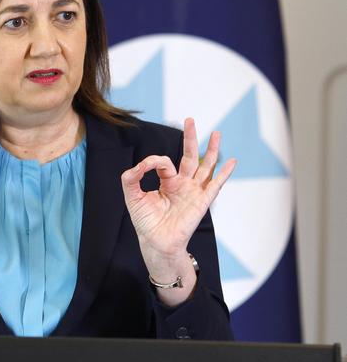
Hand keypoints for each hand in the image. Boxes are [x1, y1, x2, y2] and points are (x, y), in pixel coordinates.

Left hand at [121, 118, 235, 263]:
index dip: (153, 160)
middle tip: (190, 119)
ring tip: (217, 133)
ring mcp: (194, 192)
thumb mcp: (132, 196)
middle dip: (190, 138)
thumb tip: (138, 165)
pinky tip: (232, 161)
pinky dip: (224, 173)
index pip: (164, 162)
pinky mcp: (201, 202)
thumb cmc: (145, 221)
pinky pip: (215, 185)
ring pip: (205, 166)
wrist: (156, 242)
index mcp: (167, 181)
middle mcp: (182, 184)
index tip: (144, 167)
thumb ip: (131, 178)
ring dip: (211, 150)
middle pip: (189, 156)